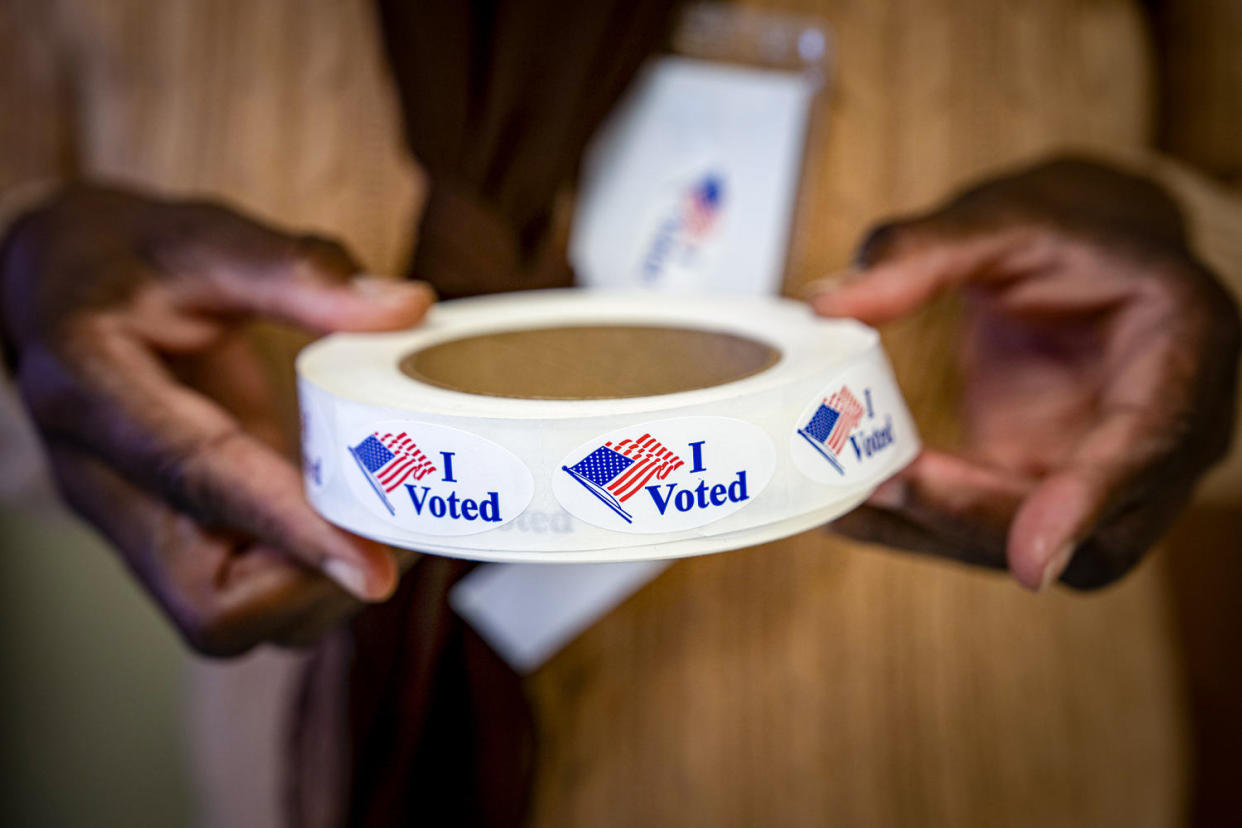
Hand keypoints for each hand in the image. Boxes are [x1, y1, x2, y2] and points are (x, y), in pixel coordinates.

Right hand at [0, 185, 433, 653]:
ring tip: (378, 523)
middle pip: (205, 597)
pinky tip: (348, 525)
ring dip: (314, 591)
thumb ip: (300, 270)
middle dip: (310, 582)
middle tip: (388, 530)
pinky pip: (234, 599)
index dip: (290, 528)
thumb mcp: (204, 238)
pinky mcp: (166, 538)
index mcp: (92, 390)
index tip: (373, 567)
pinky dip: (303, 582)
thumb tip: (407, 306)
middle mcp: (102, 481)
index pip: (197, 479)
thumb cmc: (128, 263)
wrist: (57, 292)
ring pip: (222, 618)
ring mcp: (132, 522)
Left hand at [811, 158, 1239, 589]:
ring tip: (840, 502)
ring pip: (1046, 549)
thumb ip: (923, 253)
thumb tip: (829, 304)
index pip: (1151, 439)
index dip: (1090, 499)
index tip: (1031, 554)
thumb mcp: (1002, 218)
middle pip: (1101, 528)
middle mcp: (1169, 431)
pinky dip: (924, 523)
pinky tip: (850, 506)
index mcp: (1185, 344)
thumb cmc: (1066, 234)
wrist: (1092, 259)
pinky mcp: (1058, 493)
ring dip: (941, 532)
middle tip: (879, 488)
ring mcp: (1117, 478)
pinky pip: (999, 532)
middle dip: (982, 521)